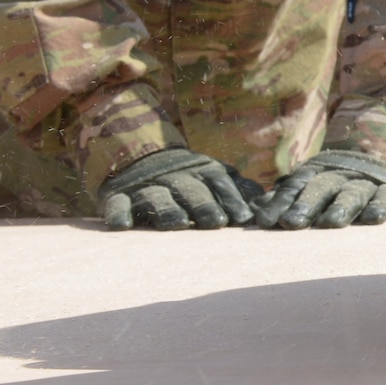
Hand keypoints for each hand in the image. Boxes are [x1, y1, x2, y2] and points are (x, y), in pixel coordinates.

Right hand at [98, 148, 257, 230]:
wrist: (141, 159)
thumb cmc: (191, 181)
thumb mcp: (216, 179)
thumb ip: (240, 191)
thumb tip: (268, 206)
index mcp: (203, 174)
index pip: (220, 185)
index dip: (231, 200)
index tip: (242, 218)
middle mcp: (176, 179)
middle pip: (192, 191)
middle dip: (204, 205)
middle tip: (216, 222)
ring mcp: (147, 187)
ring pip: (158, 198)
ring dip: (167, 210)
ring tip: (177, 224)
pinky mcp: (118, 196)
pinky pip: (118, 205)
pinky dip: (119, 214)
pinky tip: (123, 225)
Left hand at [251, 149, 385, 228]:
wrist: (384, 157)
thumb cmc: (337, 184)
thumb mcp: (310, 185)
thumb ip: (285, 198)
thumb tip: (255, 211)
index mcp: (316, 175)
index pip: (295, 187)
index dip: (280, 203)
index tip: (264, 221)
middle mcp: (340, 177)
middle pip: (321, 188)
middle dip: (306, 205)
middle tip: (292, 222)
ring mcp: (367, 183)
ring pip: (352, 193)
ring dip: (341, 207)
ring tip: (331, 222)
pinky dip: (381, 206)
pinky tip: (373, 218)